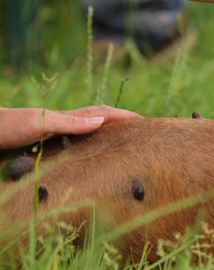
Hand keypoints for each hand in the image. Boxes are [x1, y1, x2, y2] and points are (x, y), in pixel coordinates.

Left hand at [0, 105, 140, 149]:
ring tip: (121, 142)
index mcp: (66, 118)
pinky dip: (87, 146)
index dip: (123, 116)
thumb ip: (68, 122)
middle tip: (138, 130)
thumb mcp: (39, 123)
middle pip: (98, 120)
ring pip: (86, 132)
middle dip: (119, 122)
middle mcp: (62, 124)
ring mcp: (54, 133)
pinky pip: (74, 144)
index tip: (144, 121)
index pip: (102, 114)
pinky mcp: (44, 144)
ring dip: (105, 133)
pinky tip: (88, 155)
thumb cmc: (8, 126)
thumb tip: (102, 122)